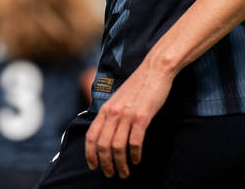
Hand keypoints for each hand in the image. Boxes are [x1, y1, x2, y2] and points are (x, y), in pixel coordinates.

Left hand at [84, 61, 173, 177]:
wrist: (154, 70)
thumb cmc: (139, 85)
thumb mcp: (118, 99)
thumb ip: (111, 114)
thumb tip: (107, 132)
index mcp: (105, 109)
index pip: (91, 136)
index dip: (90, 154)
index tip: (93, 167)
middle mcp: (113, 112)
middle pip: (103, 145)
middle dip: (105, 164)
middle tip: (111, 175)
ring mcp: (127, 114)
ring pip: (117, 147)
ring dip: (120, 164)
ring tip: (125, 172)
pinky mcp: (142, 116)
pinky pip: (135, 141)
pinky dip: (135, 154)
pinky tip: (137, 160)